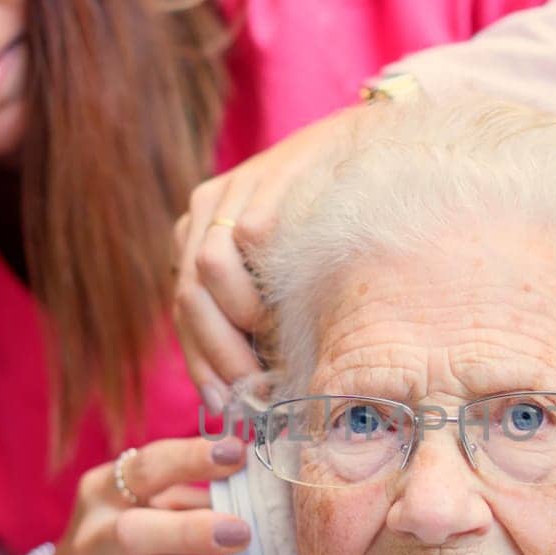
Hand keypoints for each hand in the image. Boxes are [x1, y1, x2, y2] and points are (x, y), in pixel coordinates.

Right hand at [27, 436, 257, 554]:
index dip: (190, 459)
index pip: (145, 468)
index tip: (237, 453)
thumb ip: (189, 495)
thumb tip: (254, 483)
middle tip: (242, 532)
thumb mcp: (144, 506)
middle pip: (132, 533)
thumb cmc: (122, 535)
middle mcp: (94, 540)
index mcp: (103, 493)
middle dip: (189, 532)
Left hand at [171, 106, 362, 410]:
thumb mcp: (288, 276)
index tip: (224, 403)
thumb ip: (262, 320)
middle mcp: (203, 215)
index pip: (185, 313)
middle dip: (218, 354)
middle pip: (188, 297)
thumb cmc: (335, 226)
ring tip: (271, 341)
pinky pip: (245, 241)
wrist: (371, 151)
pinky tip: (286, 306)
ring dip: (237, 318)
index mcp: (201, 239)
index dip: (202, 363)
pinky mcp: (258, 182)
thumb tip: (254, 395)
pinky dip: (260, 283)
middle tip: (252, 389)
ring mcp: (228, 195)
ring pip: (205, 272)